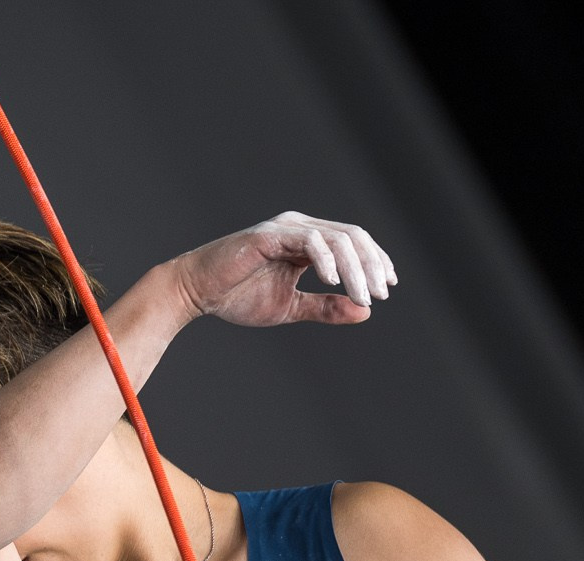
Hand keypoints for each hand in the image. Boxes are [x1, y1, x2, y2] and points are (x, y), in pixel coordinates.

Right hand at [169, 211, 394, 326]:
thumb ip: (325, 307)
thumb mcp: (291, 306)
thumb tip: (364, 311)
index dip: (375, 261)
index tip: (387, 287)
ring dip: (355, 268)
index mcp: (308, 239)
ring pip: (336, 239)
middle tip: (380, 294)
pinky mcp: (269, 235)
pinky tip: (334, 282)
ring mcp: (285, 227)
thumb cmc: (237, 297)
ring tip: (362, 294)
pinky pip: (309, 241)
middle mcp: (300, 226)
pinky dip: (326, 260)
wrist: (196, 293)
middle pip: (352, 237)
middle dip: (371, 266)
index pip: (353, 242)